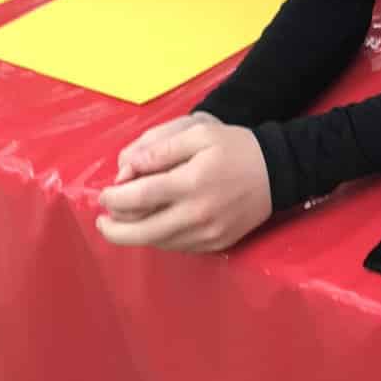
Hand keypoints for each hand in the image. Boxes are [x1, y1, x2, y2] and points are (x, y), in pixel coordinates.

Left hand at [97, 113, 271, 252]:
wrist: (277, 172)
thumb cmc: (235, 147)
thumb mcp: (199, 133)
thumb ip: (160, 148)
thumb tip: (126, 168)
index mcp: (191, 182)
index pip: (139, 197)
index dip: (114, 198)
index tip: (104, 195)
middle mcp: (197, 214)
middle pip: (141, 232)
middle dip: (114, 228)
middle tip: (102, 220)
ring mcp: (206, 235)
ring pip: (157, 243)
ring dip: (135, 234)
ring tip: (124, 222)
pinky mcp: (215, 246)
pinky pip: (176, 247)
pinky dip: (159, 238)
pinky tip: (155, 224)